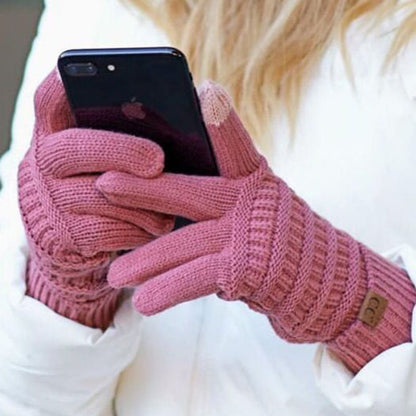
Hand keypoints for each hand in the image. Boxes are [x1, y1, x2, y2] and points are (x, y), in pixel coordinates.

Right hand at [18, 68, 172, 328]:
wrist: (72, 231)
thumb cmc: (103, 178)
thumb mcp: (106, 150)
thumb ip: (128, 131)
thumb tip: (190, 114)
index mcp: (58, 131)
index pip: (50, 98)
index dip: (65, 85)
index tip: (89, 80)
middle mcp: (45, 161)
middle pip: (76, 148)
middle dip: (124, 152)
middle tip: (158, 160)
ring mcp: (52, 200)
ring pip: (101, 196)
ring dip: (145, 200)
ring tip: (175, 200)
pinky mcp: (65, 236)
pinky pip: (109, 231)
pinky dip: (140, 228)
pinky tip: (159, 223)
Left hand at [98, 81, 414, 371]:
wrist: (319, 278)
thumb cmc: (275, 237)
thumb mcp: (253, 206)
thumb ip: (217, 195)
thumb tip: (160, 191)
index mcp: (252, 179)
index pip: (235, 145)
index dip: (222, 120)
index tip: (206, 91)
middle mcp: (250, 200)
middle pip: (189, 190)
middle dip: (145, 189)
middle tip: (103, 185)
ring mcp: (248, 234)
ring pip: (183, 242)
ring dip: (144, 260)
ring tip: (113, 275)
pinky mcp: (246, 269)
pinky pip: (194, 279)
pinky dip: (166, 291)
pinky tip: (142, 303)